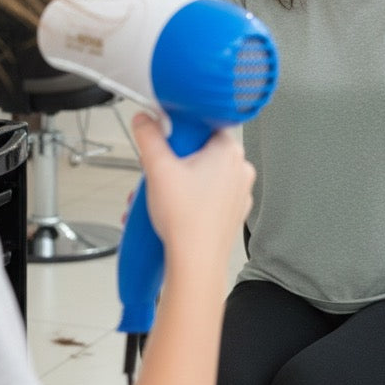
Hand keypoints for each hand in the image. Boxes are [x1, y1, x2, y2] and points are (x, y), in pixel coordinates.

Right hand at [131, 112, 254, 270]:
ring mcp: (238, 194)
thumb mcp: (158, 168)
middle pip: (200, 152)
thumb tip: (144, 121)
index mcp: (229, 151)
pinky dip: (189, 199)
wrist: (196, 263)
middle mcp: (240, 170)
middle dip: (172, 162)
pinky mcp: (231, 213)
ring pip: (202, 176)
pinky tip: (171, 210)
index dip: (180, 133)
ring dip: (177, 183)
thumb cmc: (185, 219)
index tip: (165, 143)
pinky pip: (208, 196)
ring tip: (158, 197)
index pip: (204, 126)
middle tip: (158, 174)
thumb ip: (148, 137)